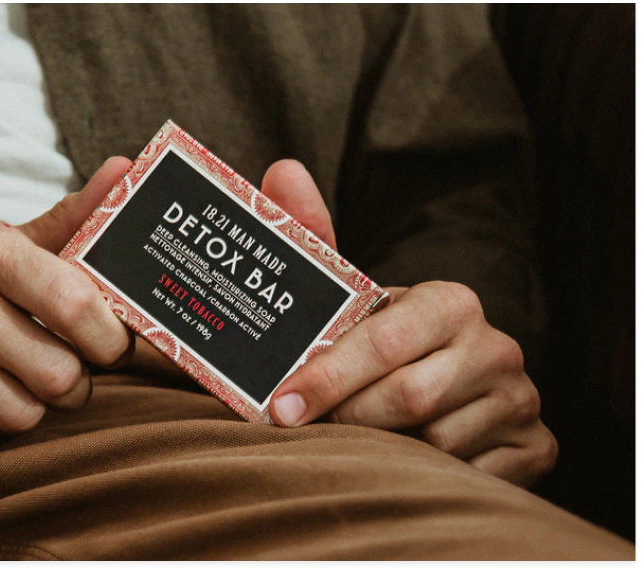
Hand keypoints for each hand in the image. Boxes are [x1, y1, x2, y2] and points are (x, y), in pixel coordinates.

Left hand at [261, 160, 556, 487]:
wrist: (449, 388)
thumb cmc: (384, 344)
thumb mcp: (353, 300)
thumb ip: (314, 238)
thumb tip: (282, 169)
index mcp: (450, 303)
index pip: (385, 343)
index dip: (328, 377)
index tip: (281, 407)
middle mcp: (496, 346)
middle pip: (408, 397)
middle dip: (346, 416)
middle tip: (302, 427)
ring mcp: (521, 398)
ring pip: (435, 444)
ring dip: (384, 448)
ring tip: (357, 437)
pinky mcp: (536, 447)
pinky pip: (471, 477)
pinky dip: (428, 476)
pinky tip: (407, 460)